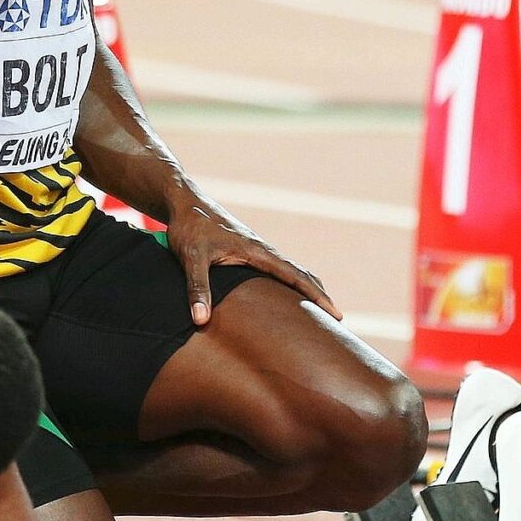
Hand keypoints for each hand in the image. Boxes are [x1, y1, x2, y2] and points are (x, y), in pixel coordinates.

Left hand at [162, 177, 337, 325]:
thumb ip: (197, 288)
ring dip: (306, 288)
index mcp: (256, 250)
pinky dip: (291, 282)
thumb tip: (200, 320)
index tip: (334, 312)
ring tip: (319, 311)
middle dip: (318, 295)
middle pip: (300, 274)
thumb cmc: (189, 227)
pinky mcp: (246, 250)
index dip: (315, 295)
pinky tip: (288, 294)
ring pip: (290, 271)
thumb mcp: (191, 257)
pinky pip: (276, 269)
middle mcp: (261, 249)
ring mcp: (255, 249)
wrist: (183, 201)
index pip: (294, 275)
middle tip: (337, 319)